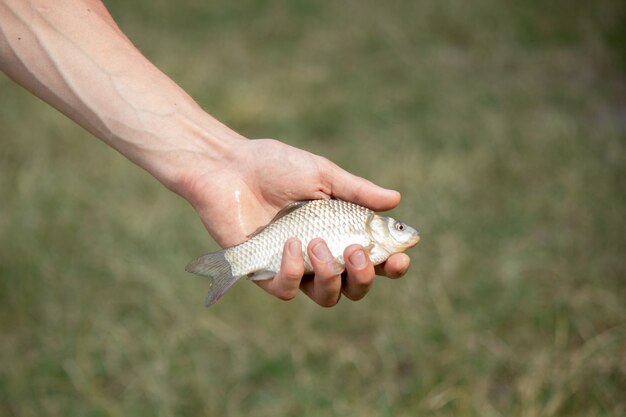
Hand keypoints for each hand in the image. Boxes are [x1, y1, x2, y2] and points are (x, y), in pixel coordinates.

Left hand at [181, 138, 410, 305]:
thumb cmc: (275, 165)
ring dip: (330, 277)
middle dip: (364, 276)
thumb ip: (357, 191)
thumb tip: (396, 200)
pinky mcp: (264, 273)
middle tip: (355, 251)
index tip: (401, 257)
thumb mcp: (322, 174)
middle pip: (355, 287)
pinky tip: (289, 244)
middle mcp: (320, 254)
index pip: (374, 258)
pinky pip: (287, 291)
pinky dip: (292, 271)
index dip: (391, 265)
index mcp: (338, 231)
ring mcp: (293, 266)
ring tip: (318, 245)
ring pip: (326, 296)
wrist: (228, 165)